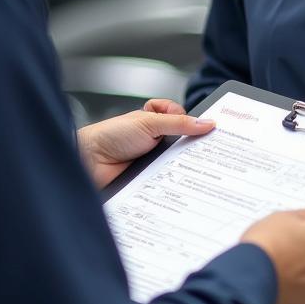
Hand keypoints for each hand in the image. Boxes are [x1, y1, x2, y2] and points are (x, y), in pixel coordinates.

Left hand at [77, 99, 214, 188]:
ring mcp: (156, 160)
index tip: (214, 129)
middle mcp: (158, 140)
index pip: (186, 120)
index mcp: (158, 120)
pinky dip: (176, 182)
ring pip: (180, 164)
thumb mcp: (148, 122)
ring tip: (199, 168)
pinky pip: (170, 181)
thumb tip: (207, 123)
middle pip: (186, 144)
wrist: (90, 161)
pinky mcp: (153, 179)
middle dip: (196, 148)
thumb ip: (178, 122)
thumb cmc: (111, 135)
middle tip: (212, 151)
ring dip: (187, 166)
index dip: (197, 124)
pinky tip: (182, 182)